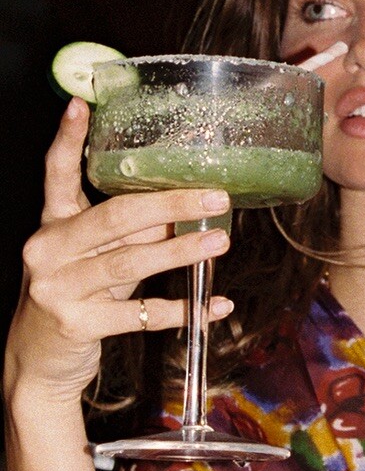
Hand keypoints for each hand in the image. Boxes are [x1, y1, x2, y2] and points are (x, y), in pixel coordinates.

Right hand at [4, 101, 231, 404]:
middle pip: (114, 217)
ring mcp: (58, 288)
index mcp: (51, 225)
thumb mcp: (96, 260)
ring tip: (219, 241)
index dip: (68, 140)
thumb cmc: (76, 298)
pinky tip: (215, 304)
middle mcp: (48, 251)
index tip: (81, 106)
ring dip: (181, 251)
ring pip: (129, 262)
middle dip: (169, 203)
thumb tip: (182, 210)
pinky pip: (139, 315)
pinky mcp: (77, 324)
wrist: (40, 364)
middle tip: (215, 197)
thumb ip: (130, 235)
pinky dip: (183, 309)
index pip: (57, 174)